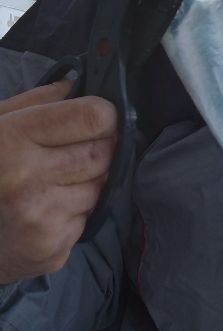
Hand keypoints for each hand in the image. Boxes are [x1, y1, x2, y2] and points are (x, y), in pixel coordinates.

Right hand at [0, 81, 116, 282]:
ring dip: (89, 181)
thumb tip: (82, 84)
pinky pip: (88, 218)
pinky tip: (50, 208)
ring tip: (58, 181)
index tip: (98, 118)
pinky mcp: (52, 246)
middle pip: (102, 153)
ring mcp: (41, 215)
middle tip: (79, 150)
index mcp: (13, 138)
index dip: (103, 116)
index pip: (92, 118)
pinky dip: (77, 210)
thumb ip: (38, 101)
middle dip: (100, 148)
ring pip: (100, 186)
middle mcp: (27, 177)